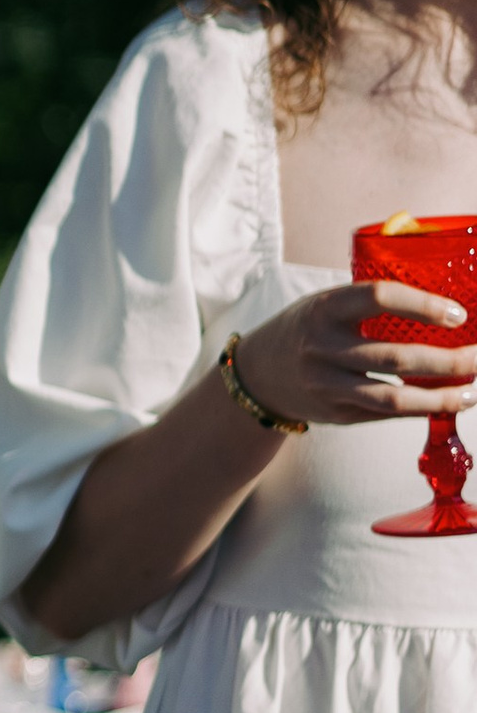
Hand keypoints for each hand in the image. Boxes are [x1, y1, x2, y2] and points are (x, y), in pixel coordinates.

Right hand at [234, 281, 476, 426]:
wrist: (258, 374)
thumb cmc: (307, 329)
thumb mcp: (325, 303)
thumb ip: (369, 303)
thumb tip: (440, 305)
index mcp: (324, 308)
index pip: (380, 298)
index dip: (424, 306)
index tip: (458, 315)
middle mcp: (322, 348)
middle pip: (396, 358)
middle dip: (449, 361)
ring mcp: (327, 386)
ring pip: (394, 398)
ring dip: (442, 396)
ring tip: (472, 391)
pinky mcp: (336, 414)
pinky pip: (386, 414)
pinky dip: (421, 409)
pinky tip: (445, 401)